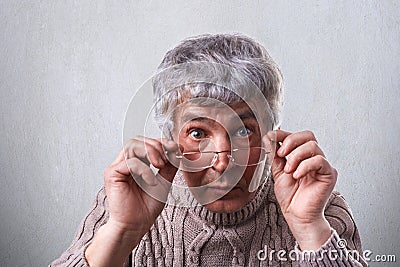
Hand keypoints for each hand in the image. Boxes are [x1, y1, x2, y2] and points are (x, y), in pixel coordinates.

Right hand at [105, 136, 177, 235]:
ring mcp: (116, 168)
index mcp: (135, 163)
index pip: (145, 142)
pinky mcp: (112, 174)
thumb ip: (169, 166)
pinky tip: (151, 181)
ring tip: (160, 166)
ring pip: (132, 145)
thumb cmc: (145, 208)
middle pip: (137, 140)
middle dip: (156, 145)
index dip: (161, 142)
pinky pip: (130, 162)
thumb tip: (177, 150)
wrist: (135, 226)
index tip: (176, 148)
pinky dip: (145, 170)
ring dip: (150, 152)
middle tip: (167, 158)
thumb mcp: (164, 182)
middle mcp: (123, 163)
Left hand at [266, 130, 337, 249]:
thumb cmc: (290, 197)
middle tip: (281, 154)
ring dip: (296, 156)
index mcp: (302, 156)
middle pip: (308, 135)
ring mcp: (322, 165)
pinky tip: (297, 175)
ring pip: (313, 146)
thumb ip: (274, 155)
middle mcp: (314, 158)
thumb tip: (268, 138)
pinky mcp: (329, 174)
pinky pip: (320, 160)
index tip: (271, 137)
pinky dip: (305, 166)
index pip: (297, 136)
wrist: (297, 216)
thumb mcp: (277, 171)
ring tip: (289, 170)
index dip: (284, 134)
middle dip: (291, 141)